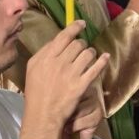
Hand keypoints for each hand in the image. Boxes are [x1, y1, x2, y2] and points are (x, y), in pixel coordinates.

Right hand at [20, 21, 109, 138]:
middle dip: (81, 44)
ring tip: (89, 57)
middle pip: (77, 44)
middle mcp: (59, 62)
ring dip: (91, 53)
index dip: (75, 27)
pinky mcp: (81, 84)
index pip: (63, 36)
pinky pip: (96, 68)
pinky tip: (105, 57)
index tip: (82, 24)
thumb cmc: (36, 92)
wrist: (43, 115)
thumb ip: (44, 52)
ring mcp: (71, 73)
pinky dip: (102, 61)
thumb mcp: (33, 68)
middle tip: (81, 49)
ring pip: (88, 53)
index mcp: (46, 57)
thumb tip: (58, 40)